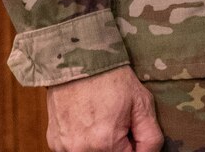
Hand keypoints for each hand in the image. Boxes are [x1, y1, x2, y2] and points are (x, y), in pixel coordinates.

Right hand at [46, 65, 161, 151]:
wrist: (80, 61)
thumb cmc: (112, 79)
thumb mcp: (142, 102)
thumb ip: (150, 137)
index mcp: (106, 142)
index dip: (134, 145)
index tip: (132, 129)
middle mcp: (82, 151)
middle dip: (118, 144)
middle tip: (118, 121)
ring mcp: (65, 148)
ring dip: (100, 144)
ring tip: (102, 119)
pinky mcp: (54, 143)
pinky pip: (74, 149)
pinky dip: (83, 141)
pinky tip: (87, 121)